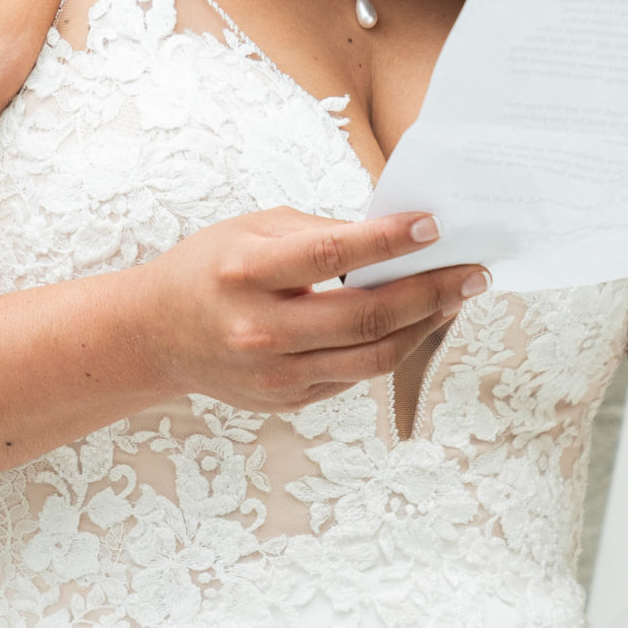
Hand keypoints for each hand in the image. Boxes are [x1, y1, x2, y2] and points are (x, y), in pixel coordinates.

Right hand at [128, 207, 487, 413]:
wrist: (154, 334)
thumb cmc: (209, 268)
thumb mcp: (253, 229)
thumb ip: (320, 232)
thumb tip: (395, 239)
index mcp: (246, 273)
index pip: (331, 255)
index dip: (388, 241)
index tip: (433, 227)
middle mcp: (260, 329)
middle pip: (365, 316)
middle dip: (430, 292)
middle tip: (474, 272)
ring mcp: (274, 373)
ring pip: (372, 356)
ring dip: (425, 326)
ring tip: (456, 299)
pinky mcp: (287, 399)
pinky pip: (355, 374)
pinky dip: (393, 347)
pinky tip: (416, 323)